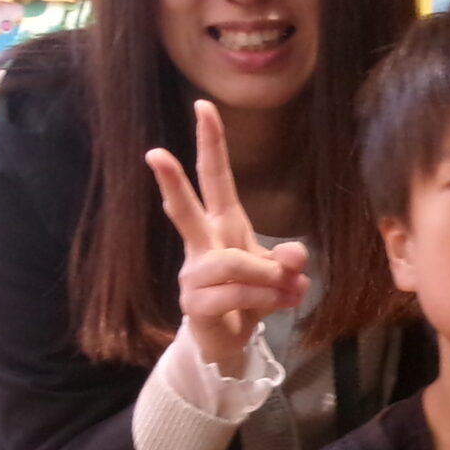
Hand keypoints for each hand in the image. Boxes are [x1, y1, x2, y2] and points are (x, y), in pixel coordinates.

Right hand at [151, 99, 308, 375]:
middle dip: (172, 182)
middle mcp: (202, 245)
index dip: (211, 143)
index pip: (215, 178)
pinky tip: (279, 304)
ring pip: (229, 263)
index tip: (204, 106)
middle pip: (184, 210)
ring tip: (288, 288)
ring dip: (265, 275)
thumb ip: (289, 262)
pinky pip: (235, 295)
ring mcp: (194, 275)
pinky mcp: (195, 304)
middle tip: (154, 154)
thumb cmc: (251, 298)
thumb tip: (295, 257)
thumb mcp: (280, 275)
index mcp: (223, 225)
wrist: (230, 343)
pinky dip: (264, 299)